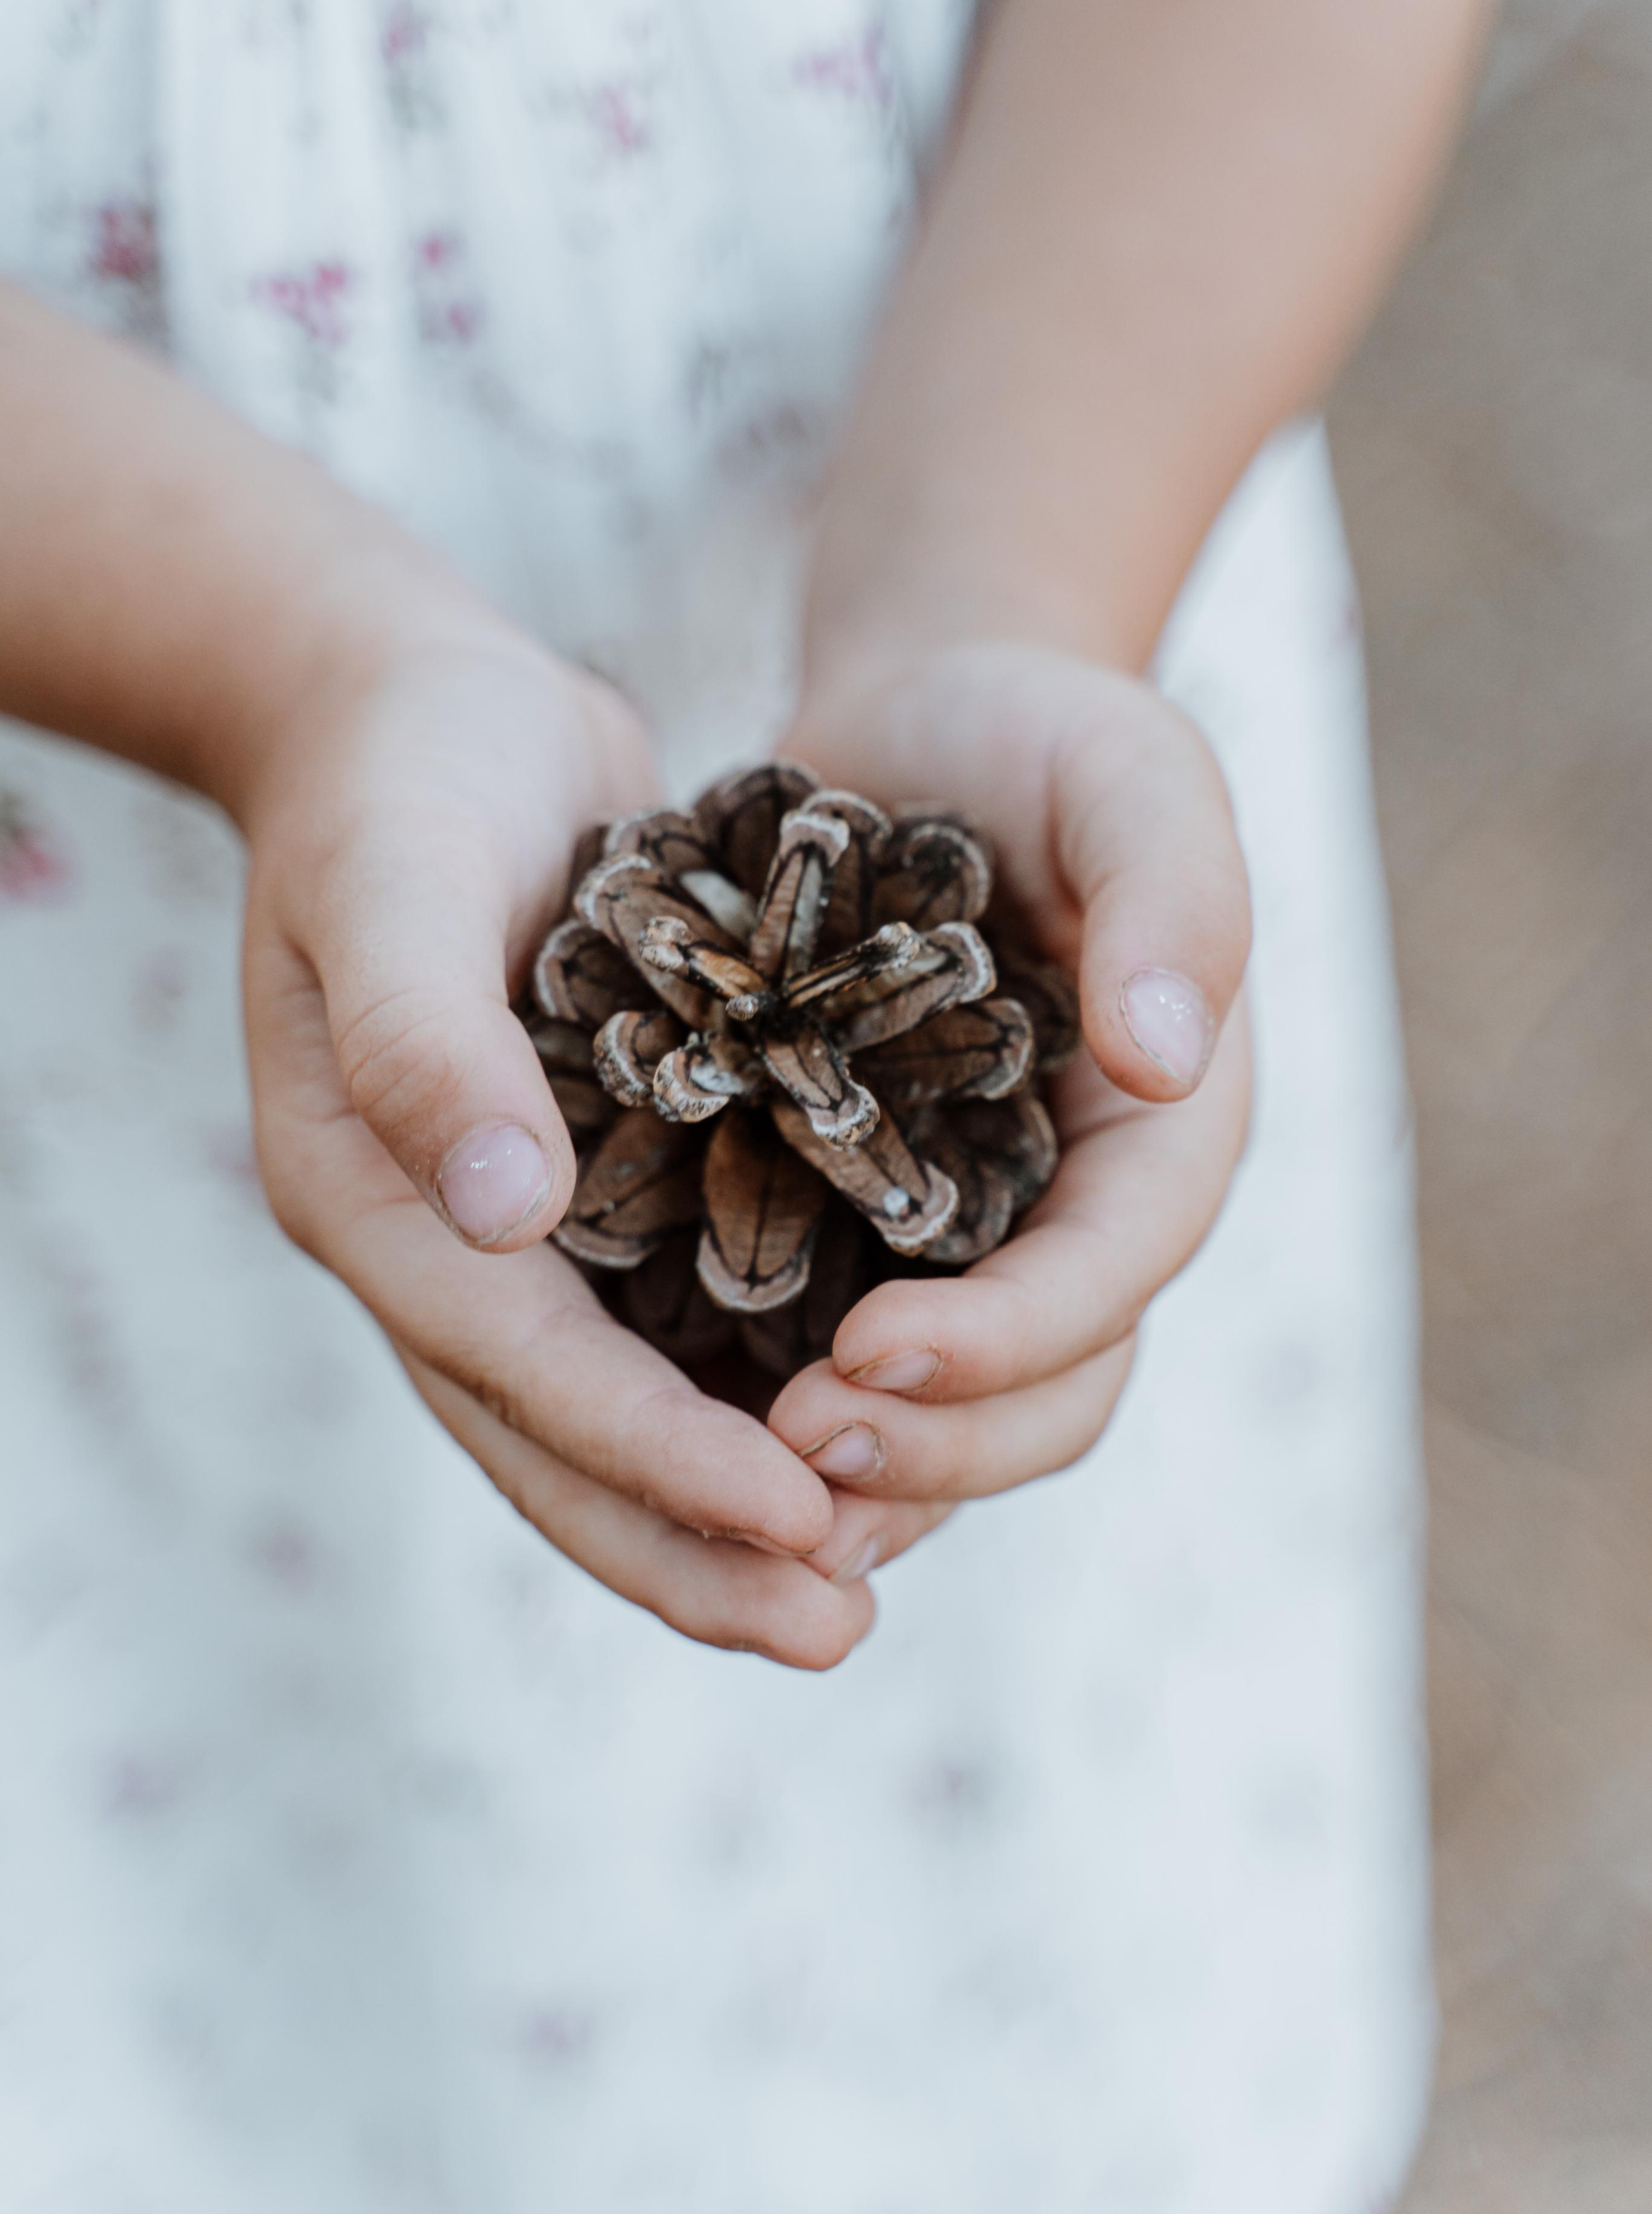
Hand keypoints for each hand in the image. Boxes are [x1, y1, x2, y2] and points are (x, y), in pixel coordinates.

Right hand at [241, 620, 882, 1667]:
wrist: (410, 711)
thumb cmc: (397, 772)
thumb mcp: (392, 875)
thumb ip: (426, 1039)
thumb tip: (503, 1210)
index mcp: (371, 1192)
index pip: (520, 1359)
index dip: (652, 1450)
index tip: (791, 1519)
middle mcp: (439, 1239)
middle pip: (561, 1438)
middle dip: (693, 1544)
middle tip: (836, 1632)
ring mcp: (512, 1228)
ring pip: (614, 1415)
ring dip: (723, 1513)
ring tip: (854, 1597)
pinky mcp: (591, 1184)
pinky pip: (663, 1333)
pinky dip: (738, 1408)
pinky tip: (848, 1459)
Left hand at [765, 640, 1252, 1550]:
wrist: (928, 725)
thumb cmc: (1041, 737)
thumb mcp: (1131, 775)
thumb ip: (1177, 898)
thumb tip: (1172, 1061)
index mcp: (1162, 1138)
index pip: (1109, 1280)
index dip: (1006, 1344)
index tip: (869, 1353)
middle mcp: (1080, 1216)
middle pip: (1045, 1393)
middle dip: (934, 1445)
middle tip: (792, 1453)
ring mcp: (979, 1237)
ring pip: (953, 1415)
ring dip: (865, 1472)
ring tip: (738, 1488)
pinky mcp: (870, 1227)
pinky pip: (847, 1358)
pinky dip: (786, 1412)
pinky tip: (689, 1431)